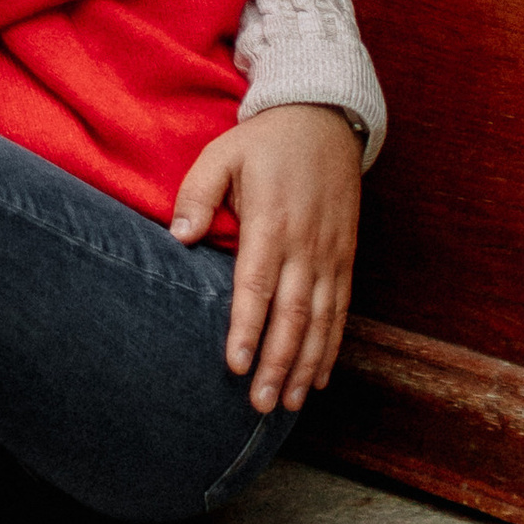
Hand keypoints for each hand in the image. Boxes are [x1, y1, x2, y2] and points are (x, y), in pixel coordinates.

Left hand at [170, 102, 361, 416]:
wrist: (324, 120)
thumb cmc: (264, 142)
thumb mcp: (222, 154)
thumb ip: (197, 194)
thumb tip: (179, 237)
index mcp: (272, 222)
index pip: (257, 285)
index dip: (247, 328)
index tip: (235, 366)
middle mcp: (306, 244)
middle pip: (293, 314)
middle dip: (277, 362)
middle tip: (260, 404)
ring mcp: (330, 253)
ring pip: (321, 320)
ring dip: (305, 365)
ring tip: (288, 403)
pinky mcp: (345, 257)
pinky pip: (342, 310)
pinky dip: (332, 346)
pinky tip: (319, 378)